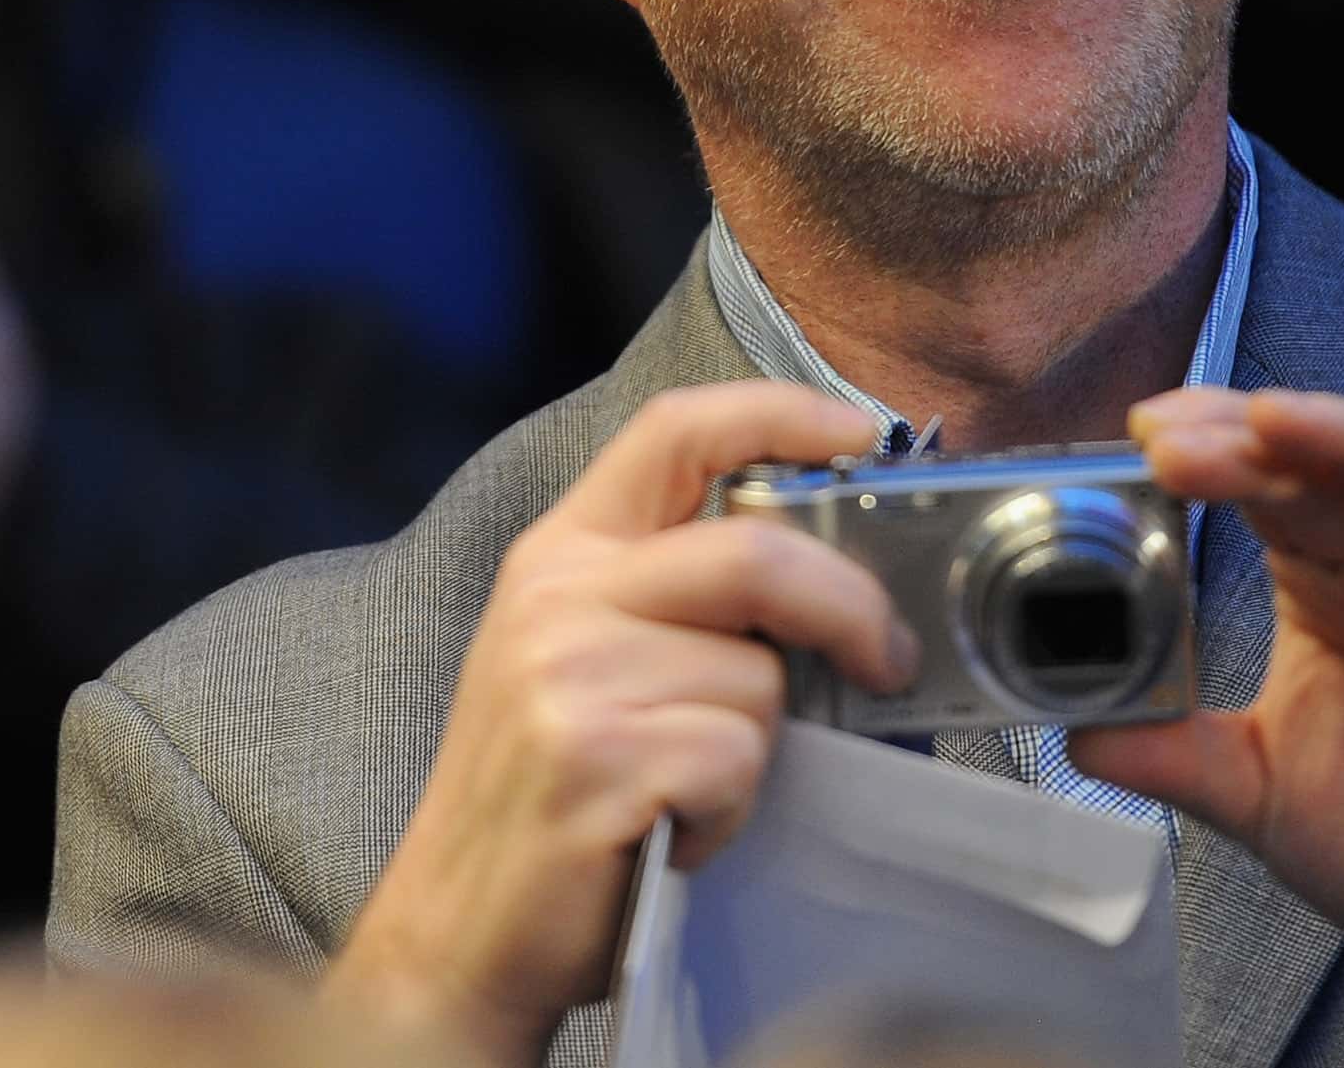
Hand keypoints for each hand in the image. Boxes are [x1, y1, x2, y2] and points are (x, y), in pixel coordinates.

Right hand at [320, 382, 918, 1066]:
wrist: (456, 930)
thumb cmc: (550, 794)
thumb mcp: (585, 657)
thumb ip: (678, 594)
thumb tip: (831, 568)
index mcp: (563, 553)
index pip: (678, 430)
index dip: (780, 413)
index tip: (857, 432)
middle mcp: (558, 596)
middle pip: (756, 552)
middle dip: (851, 608)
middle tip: (887, 659)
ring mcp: (568, 674)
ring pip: (759, 676)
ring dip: (758, 748)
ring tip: (690, 787)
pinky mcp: (592, 757)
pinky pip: (735, 755)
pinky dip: (732, 806)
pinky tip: (674, 828)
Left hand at [1072, 388, 1343, 1035]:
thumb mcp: (1263, 797)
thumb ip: (1177, 759)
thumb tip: (1071, 732)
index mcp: (1326, 585)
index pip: (1263, 484)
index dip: (1210, 446)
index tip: (1144, 436)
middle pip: (1324, 459)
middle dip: (1248, 436)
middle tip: (1175, 439)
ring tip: (1272, 422)